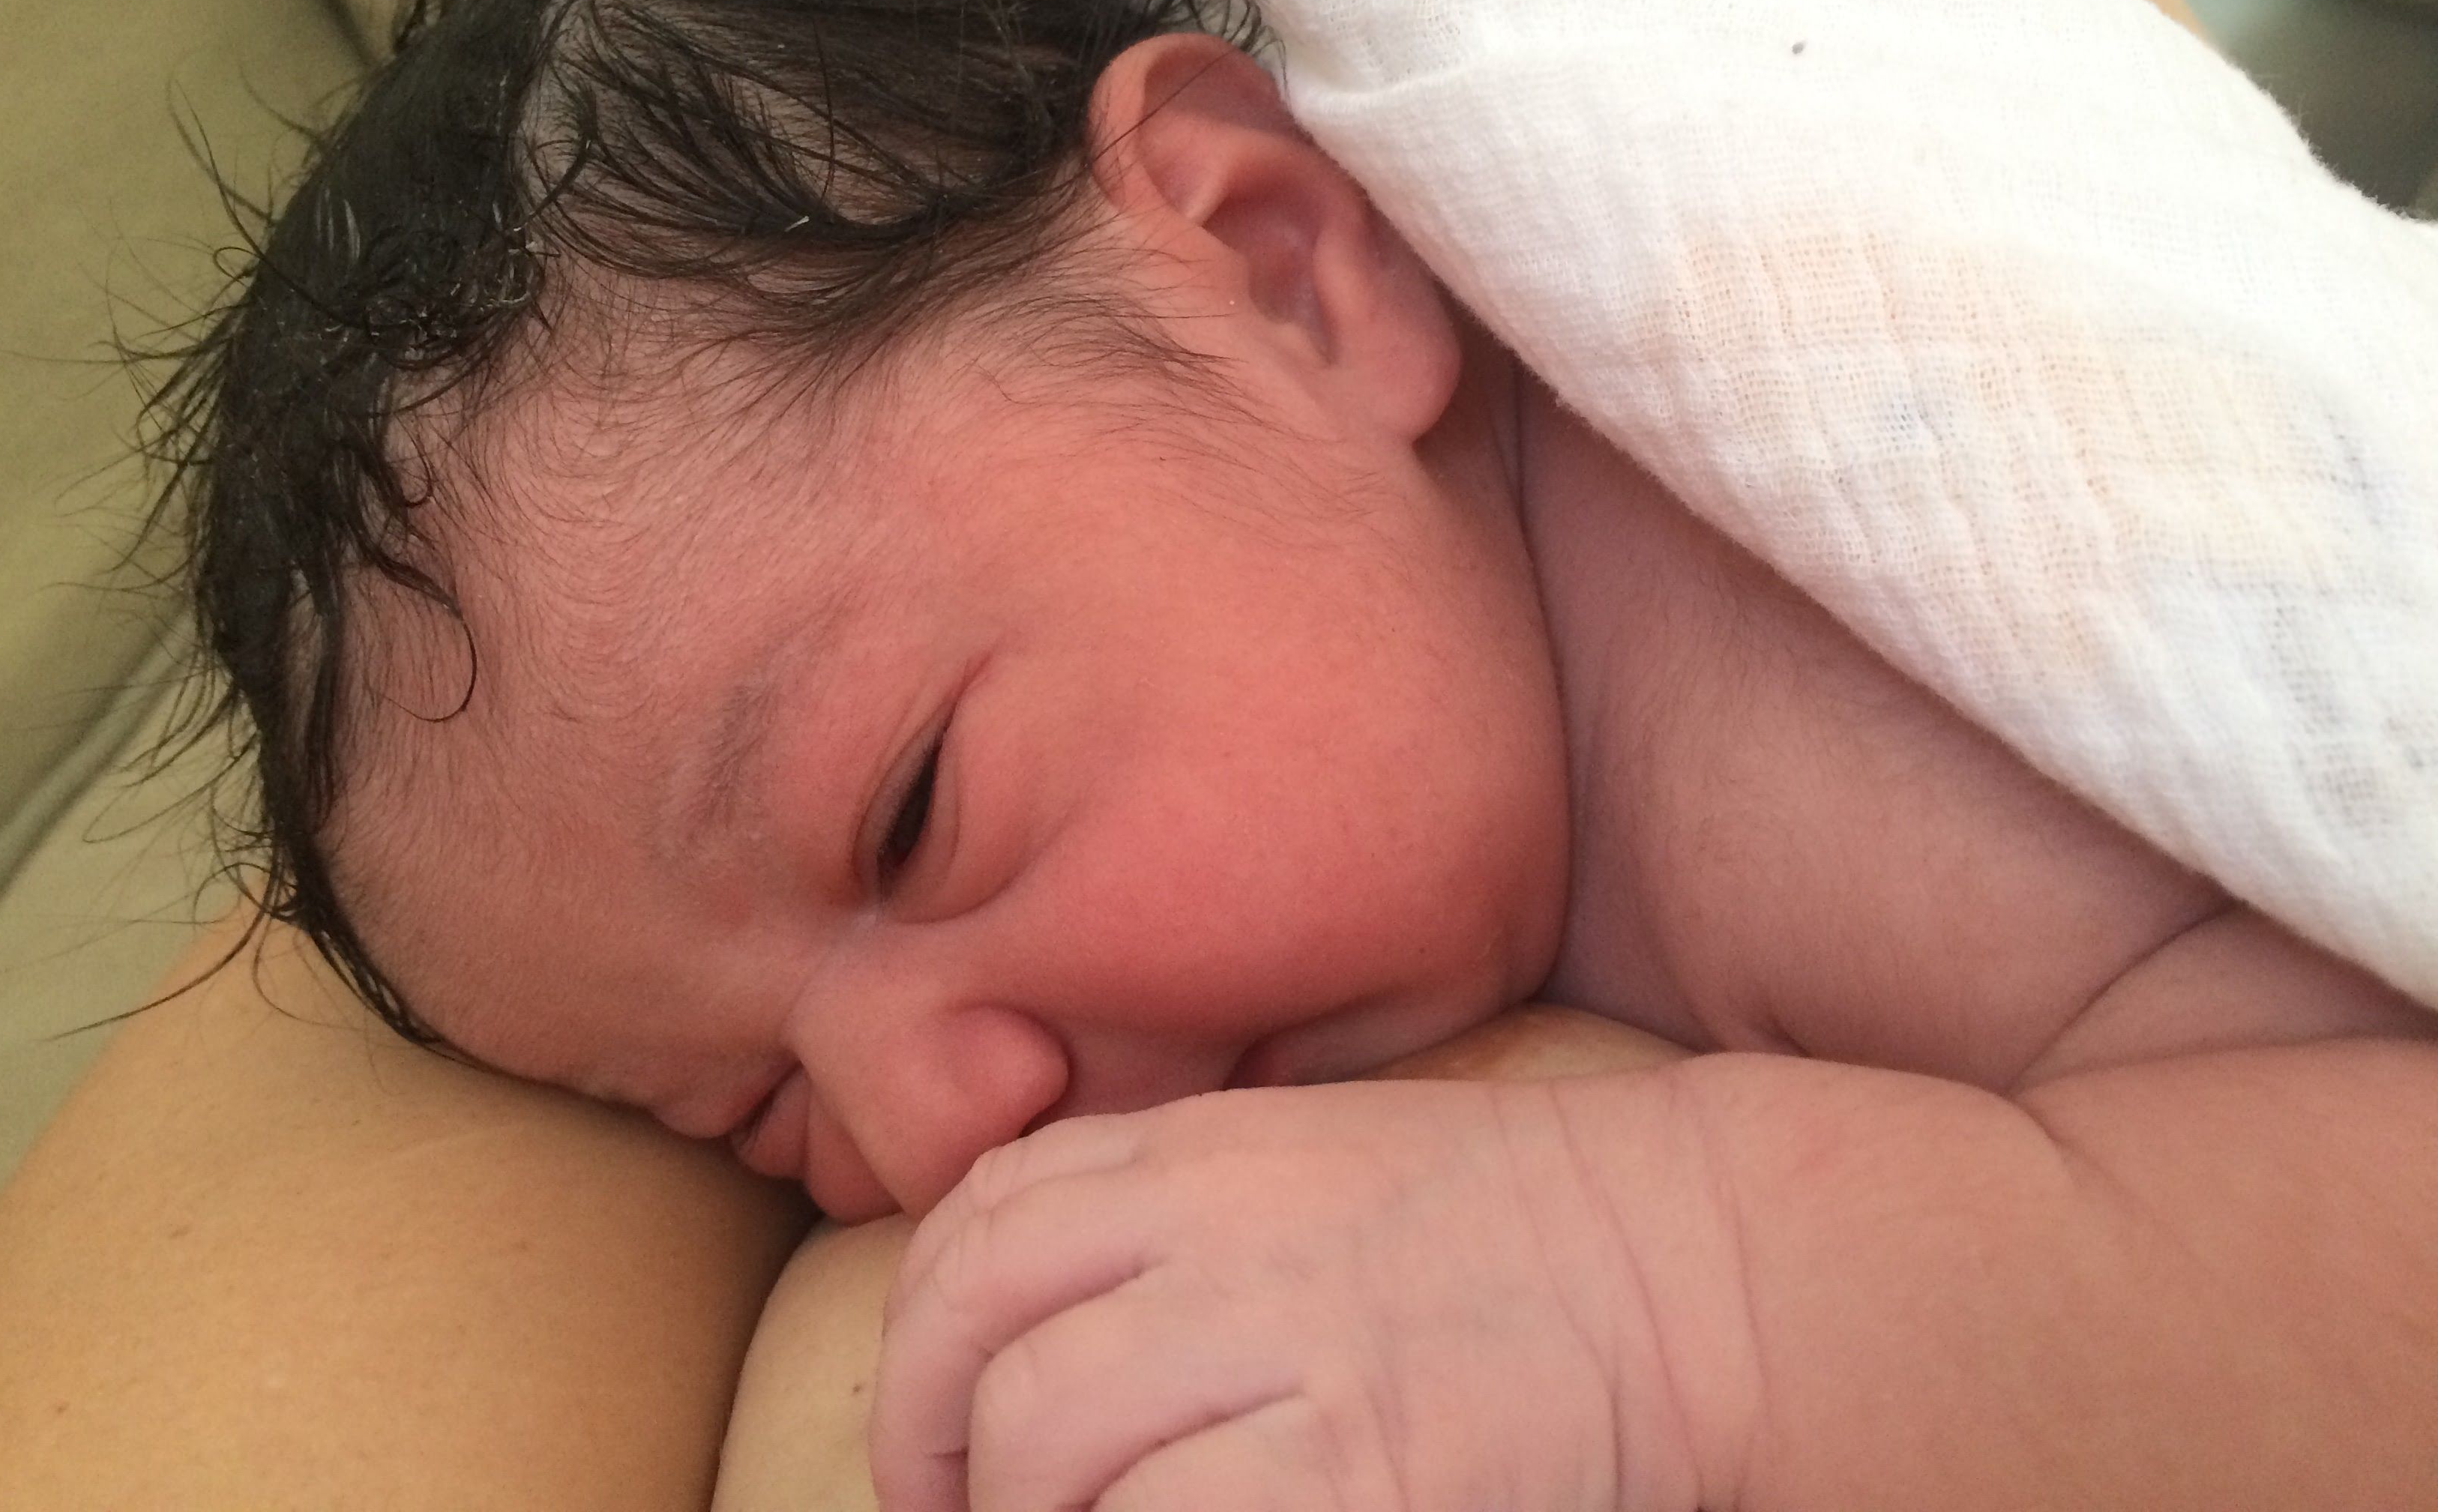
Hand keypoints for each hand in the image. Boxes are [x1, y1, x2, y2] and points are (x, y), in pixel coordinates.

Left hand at [868, 1074, 1686, 1511]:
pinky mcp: (1361, 1461)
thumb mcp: (1317, 1166)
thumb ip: (1179, 1220)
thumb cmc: (1506, 1234)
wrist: (1691, 1269)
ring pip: (1043, 1437)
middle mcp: (1225, 1224)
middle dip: (922, 1445)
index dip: (917, 1339)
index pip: (980, 1219)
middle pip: (974, 1323)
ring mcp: (1291, 1337)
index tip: (931, 1433)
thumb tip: (1039, 1338)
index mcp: (1206, 1148)